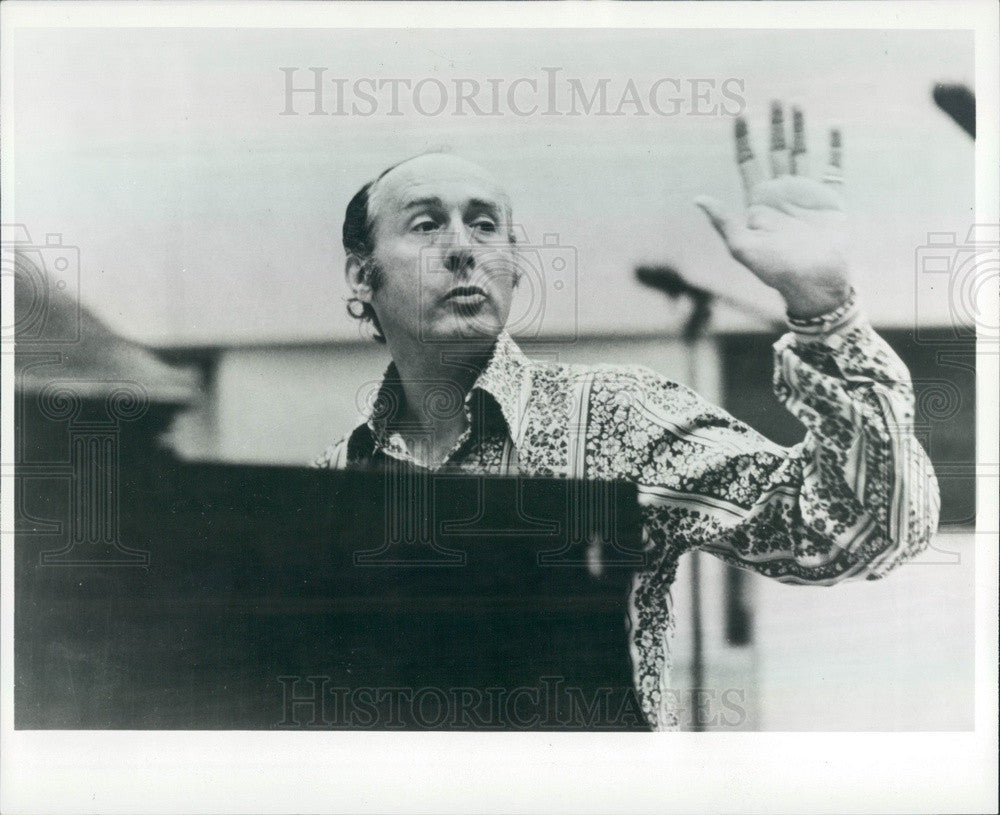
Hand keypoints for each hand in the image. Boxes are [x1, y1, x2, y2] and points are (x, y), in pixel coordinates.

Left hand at [695, 103, 851, 318]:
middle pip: (776, 152)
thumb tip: (697, 199)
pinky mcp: (830, 201)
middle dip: (774, 126)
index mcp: (759, 202)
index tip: (738, 115)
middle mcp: (781, 194)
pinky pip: (833, 169)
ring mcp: (806, 195)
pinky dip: (833, 149)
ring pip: (801, 154)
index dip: (743, 140)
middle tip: (775, 99)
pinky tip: (833, 129)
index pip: (748, 163)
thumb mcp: (742, 247)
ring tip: (797, 105)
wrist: (813, 283)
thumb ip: (723, 221)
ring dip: (799, 131)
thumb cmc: (775, 271)